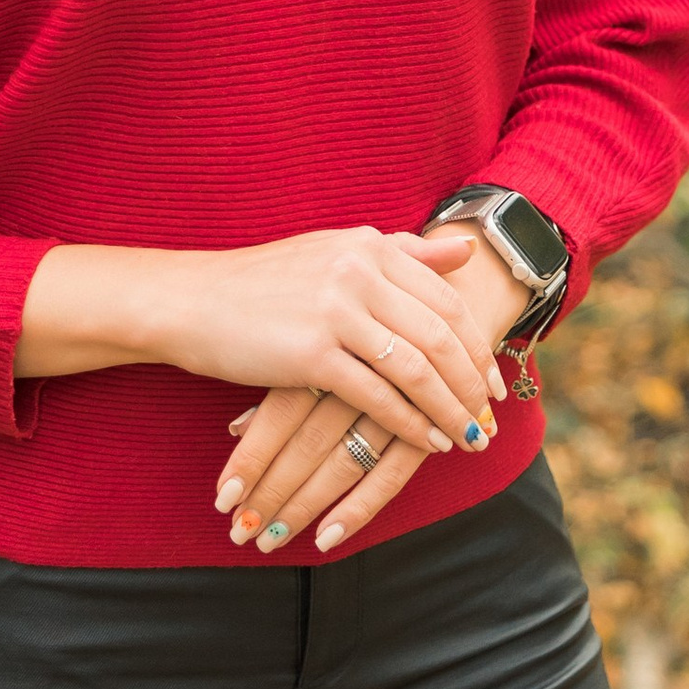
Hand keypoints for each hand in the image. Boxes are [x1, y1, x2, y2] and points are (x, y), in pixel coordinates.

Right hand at [218, 225, 527, 555]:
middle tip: (492, 418)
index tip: (494, 380)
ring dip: (450, 408)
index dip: (477, 344)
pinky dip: (409, 423)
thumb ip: (403, 252)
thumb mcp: (338, 252)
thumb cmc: (266, 282)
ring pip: (416, 368)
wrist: (195, 300)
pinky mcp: (311, 354)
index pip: (446, 299)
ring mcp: (336, 311)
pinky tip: (427, 442)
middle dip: (472, 383)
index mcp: (370, 246)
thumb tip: (466, 248)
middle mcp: (359, 272)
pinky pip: (377, 396)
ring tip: (469, 437)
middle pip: (440, 335)